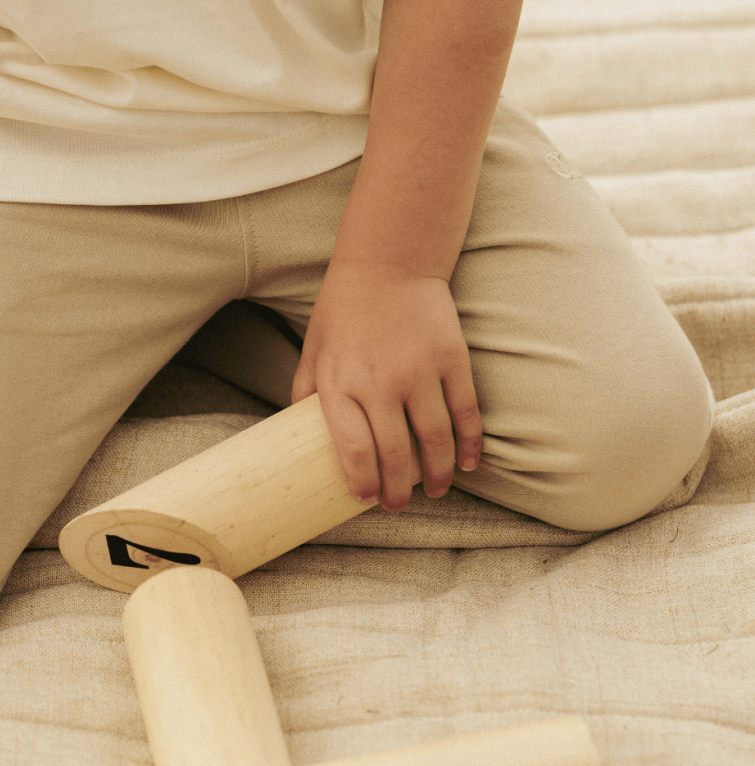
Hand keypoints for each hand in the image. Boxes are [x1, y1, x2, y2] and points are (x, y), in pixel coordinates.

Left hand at [291, 267, 481, 510]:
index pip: (352, 449)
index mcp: (339, 382)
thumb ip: (305, 391)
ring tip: (436, 489)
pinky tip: (467, 462)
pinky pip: (466, 412)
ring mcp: (419, 370)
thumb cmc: (344, 308)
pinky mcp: (451, 358)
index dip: (362, 482)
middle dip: (398, 491)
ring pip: (435, 440)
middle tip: (398, 504)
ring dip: (438, 475)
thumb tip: (294, 434)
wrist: (388, 260)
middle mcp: (379, 381)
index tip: (365, 498)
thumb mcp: (314, 348)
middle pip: (395, 454)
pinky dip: (470, 443)